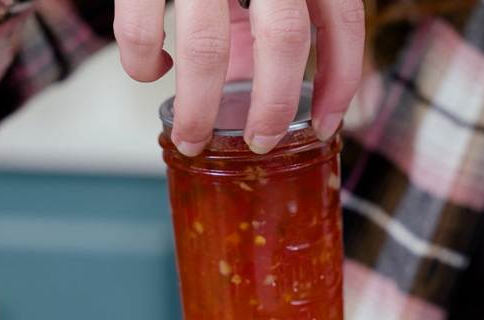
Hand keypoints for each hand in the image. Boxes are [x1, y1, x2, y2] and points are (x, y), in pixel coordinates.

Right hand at [114, 0, 364, 154]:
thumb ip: (272, 15)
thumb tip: (270, 90)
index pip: (343, 22)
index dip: (342, 80)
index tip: (328, 124)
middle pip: (285, 40)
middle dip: (275, 105)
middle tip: (261, 141)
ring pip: (209, 46)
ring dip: (200, 105)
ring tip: (193, 136)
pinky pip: (140, 24)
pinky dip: (142, 60)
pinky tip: (152, 71)